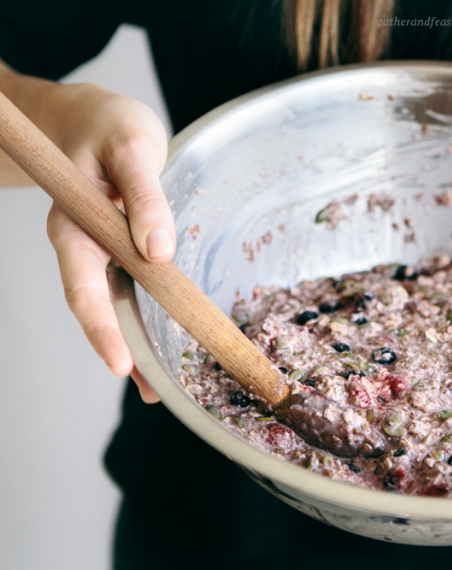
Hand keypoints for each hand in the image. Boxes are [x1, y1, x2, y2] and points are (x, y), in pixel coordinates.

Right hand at [40, 84, 170, 402]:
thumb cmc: (109, 127)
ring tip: (160, 385)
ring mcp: (103, 250)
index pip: (83, 286)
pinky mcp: (123, 248)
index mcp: (75, 225)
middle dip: (123, 350)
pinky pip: (133, 285)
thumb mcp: (131, 150)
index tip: (119, 363)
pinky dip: (148, 312)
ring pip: (117, 303)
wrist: (97, 117)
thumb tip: (158, 250)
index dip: (100, 327)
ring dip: (138, 341)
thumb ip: (144, 198)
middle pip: (100, 307)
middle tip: (152, 392)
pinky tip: (166, 340)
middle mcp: (85, 246)